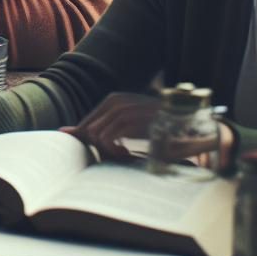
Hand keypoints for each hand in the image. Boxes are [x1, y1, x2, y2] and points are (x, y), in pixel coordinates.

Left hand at [62, 92, 233, 167]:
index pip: (87, 122)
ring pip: (93, 135)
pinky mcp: (128, 120)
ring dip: (106, 151)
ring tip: (126, 155)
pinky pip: (104, 139)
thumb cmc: (160, 131)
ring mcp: (121, 109)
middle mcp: (115, 101)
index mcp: (114, 101)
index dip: (89, 140)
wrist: (192, 129)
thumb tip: (64, 131)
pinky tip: (128, 154)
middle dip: (97, 146)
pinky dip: (113, 152)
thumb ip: (101, 128)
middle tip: (119, 155)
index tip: (109, 152)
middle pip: (87, 129)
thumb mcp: (131, 128)